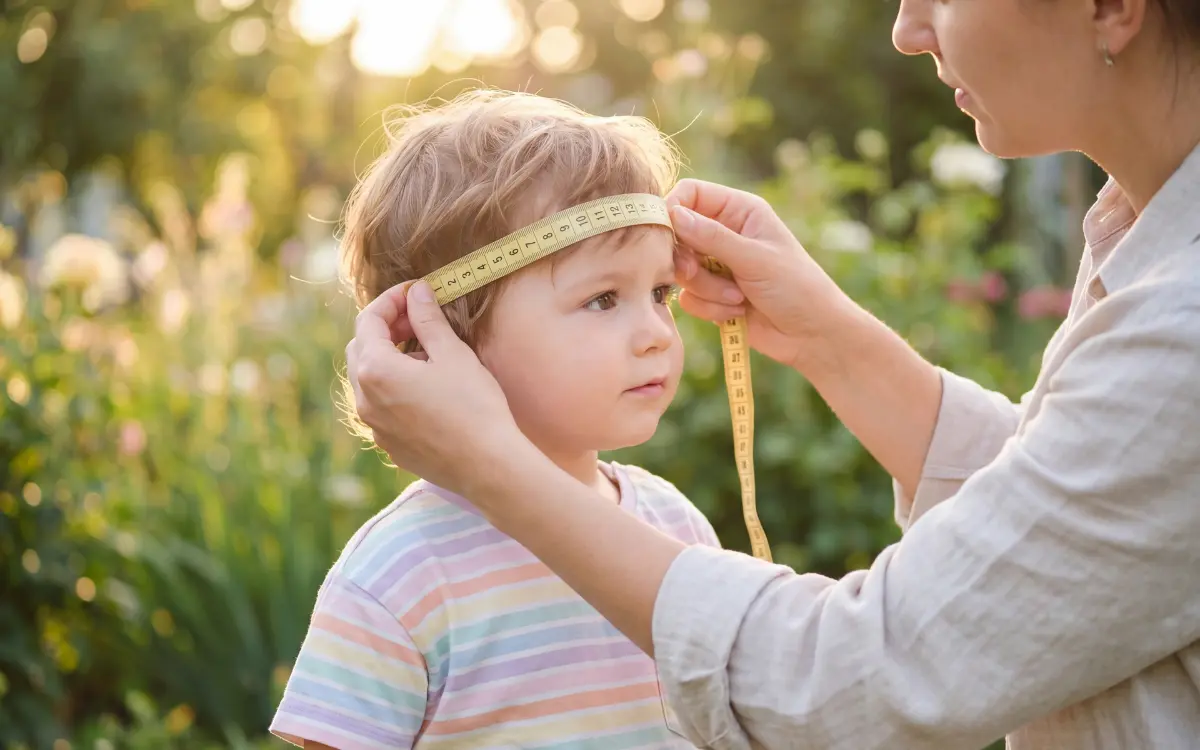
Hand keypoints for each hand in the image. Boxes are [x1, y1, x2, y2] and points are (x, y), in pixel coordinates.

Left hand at [344, 280, 524, 496]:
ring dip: (389, 358)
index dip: (390, 301)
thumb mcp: (453, 354)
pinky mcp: (389, 445)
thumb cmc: (473, 407)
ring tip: (427, 356)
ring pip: (369, 379)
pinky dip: (395, 387)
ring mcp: (375, 426)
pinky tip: (427, 389)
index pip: (368, 321)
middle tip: (417, 319)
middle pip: (361, 348)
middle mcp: (365, 399)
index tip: (414, 293)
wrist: (487, 466)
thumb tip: (417, 292)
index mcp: (376, 370)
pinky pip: (381, 406)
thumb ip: (428, 319)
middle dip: (385, 328)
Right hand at [668, 178, 853, 374]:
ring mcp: (717, 265)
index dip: (673, 209)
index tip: (666, 234)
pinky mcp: (713, 295)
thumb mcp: (755, 258)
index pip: (691, 194)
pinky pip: (690, 298)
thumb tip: (674, 215)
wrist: (812, 335)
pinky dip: (711, 308)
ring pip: (682, 271)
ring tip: (738, 298)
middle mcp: (725, 234)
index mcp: (739, 211)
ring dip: (707, 289)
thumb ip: (713, 237)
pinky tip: (738, 312)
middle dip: (689, 260)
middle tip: (698, 271)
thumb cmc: (796, 287)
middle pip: (678, 235)